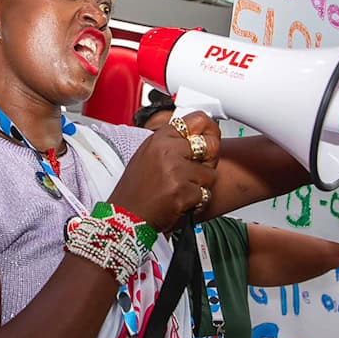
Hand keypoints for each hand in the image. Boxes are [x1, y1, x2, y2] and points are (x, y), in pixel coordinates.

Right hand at [108, 111, 219, 231]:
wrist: (127, 216)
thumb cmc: (136, 190)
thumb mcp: (148, 155)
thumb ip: (171, 143)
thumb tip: (195, 135)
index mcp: (160, 138)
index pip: (197, 120)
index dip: (208, 130)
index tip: (210, 136)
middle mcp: (168, 150)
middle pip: (211, 145)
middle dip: (210, 159)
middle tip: (199, 169)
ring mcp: (175, 170)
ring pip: (210, 173)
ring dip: (201, 185)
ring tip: (182, 189)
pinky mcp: (182, 191)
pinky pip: (204, 194)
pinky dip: (196, 201)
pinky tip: (179, 201)